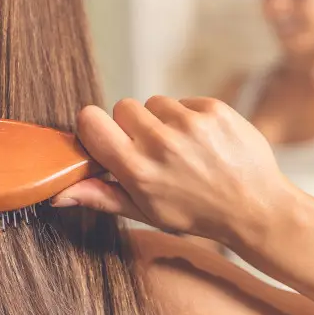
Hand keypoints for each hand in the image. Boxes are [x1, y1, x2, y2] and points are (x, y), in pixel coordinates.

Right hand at [52, 96, 292, 244]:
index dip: (94, 126)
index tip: (106, 138)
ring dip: (162, 120)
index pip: (90, 120)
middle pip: (121, 106)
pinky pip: (183, 100)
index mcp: (137, 170)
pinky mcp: (214, 109)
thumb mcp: (145, 212)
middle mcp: (161, 143)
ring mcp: (189, 123)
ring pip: (154, 102)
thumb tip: (57, 193)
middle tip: (152, 150)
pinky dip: (189, 117)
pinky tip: (202, 142)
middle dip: (132, 125)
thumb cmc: (196, 214)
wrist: (255, 207)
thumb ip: (100, 196)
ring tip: (182, 148)